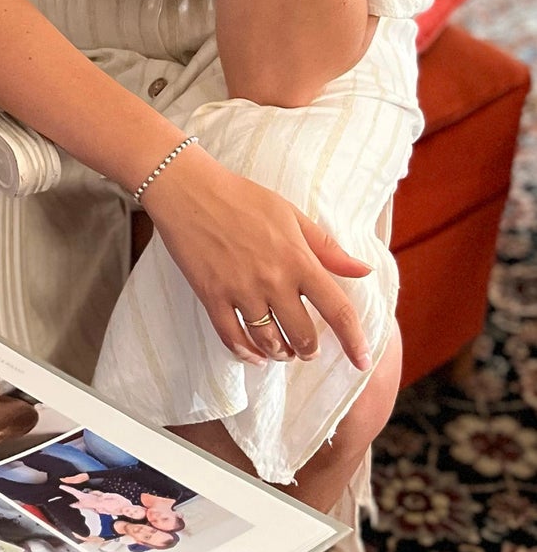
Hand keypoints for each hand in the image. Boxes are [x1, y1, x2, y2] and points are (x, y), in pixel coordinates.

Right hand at [141, 145, 372, 369]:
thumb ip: (327, 247)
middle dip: (309, 350)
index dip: (355, 342)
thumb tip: (364, 271)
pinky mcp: (211, 294)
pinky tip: (254, 355)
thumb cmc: (242, 197)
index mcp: (298, 259)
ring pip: (269, 342)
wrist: (188, 189)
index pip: (337, 310)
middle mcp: (273, 279)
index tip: (363, 362)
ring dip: (280, 353)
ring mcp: (240, 289)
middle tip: (307, 348)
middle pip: (303, 336)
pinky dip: (246, 353)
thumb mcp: (290, 214)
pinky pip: (232, 338)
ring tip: (282, 350)